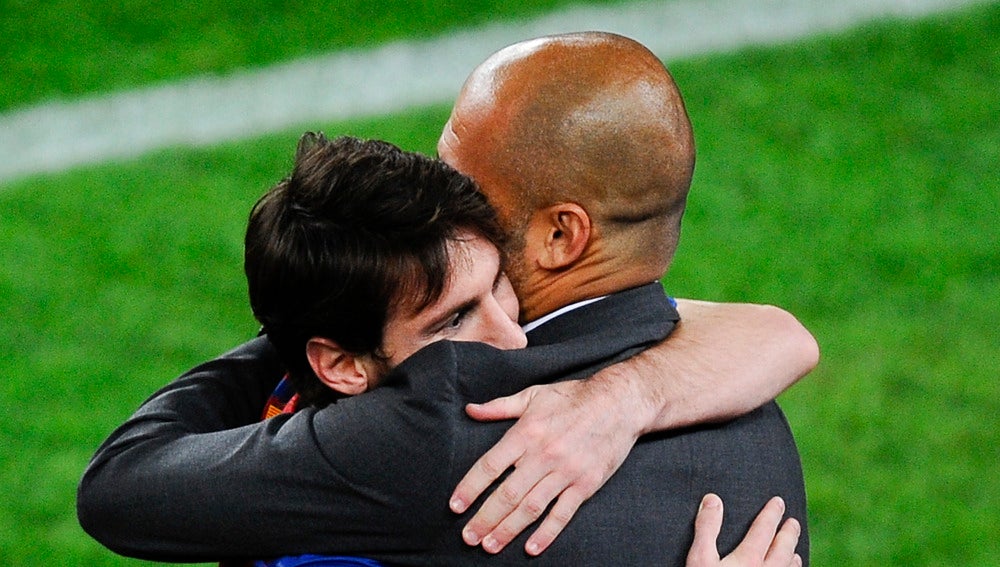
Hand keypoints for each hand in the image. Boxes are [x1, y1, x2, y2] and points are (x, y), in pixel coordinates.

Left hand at [450, 378, 643, 555]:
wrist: (619, 402)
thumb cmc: (573, 397)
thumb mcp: (533, 395)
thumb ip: (499, 407)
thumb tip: (470, 410)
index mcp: (526, 432)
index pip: (490, 466)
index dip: (470, 488)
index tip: (455, 506)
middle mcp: (543, 454)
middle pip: (507, 494)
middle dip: (485, 518)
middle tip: (468, 537)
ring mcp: (566, 471)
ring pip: (531, 507)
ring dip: (508, 529)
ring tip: (490, 545)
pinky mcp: (586, 484)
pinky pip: (563, 513)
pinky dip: (547, 533)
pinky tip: (531, 547)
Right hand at [687, 494, 801, 566]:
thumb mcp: (700, 560)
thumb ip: (706, 529)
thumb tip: (713, 499)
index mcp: (749, 559)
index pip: (764, 530)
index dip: (771, 514)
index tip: (778, 502)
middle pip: (783, 549)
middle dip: (788, 533)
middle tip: (793, 522)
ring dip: (793, 557)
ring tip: (796, 551)